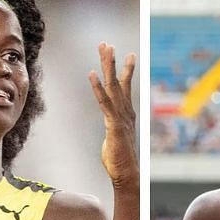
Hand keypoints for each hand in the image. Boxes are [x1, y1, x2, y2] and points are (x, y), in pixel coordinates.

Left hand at [88, 42, 137, 187]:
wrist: (128, 175)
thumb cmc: (120, 162)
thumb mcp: (115, 141)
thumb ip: (113, 132)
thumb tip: (112, 134)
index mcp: (126, 114)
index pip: (124, 87)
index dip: (124, 70)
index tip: (125, 54)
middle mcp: (126, 112)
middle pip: (118, 81)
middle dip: (112, 61)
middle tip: (107, 44)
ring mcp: (121, 117)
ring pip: (113, 86)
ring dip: (108, 66)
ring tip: (105, 49)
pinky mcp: (114, 125)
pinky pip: (105, 103)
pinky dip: (98, 88)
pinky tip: (92, 74)